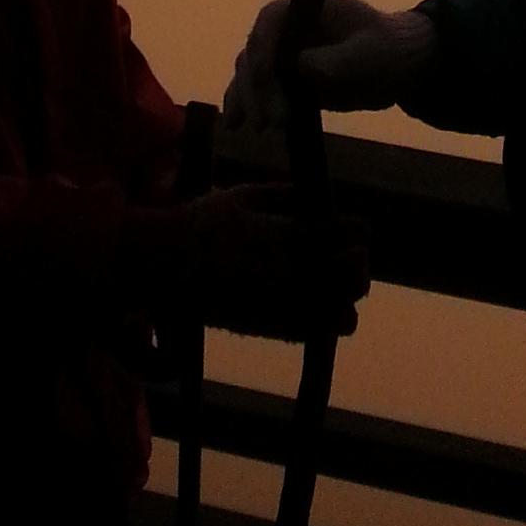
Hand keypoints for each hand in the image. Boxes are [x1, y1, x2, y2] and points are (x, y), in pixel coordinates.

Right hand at [142, 186, 368, 339]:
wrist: (168, 268)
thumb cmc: (202, 223)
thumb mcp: (241, 196)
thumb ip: (281, 195)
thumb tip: (310, 196)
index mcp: (291, 233)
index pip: (349, 233)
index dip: (356, 229)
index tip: (351, 228)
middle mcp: (297, 271)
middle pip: (355, 273)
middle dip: (357, 263)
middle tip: (346, 255)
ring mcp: (288, 305)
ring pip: (346, 311)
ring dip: (345, 296)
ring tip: (331, 285)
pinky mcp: (277, 330)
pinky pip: (321, 331)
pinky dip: (327, 319)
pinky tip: (315, 306)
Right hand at [225, 0, 437, 136]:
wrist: (396, 65)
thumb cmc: (384, 50)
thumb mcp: (367, 54)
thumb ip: (336, 59)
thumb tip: (301, 66)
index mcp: (304, 7)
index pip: (270, 23)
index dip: (264, 51)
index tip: (267, 82)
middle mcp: (285, 28)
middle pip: (255, 52)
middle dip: (257, 87)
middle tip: (271, 122)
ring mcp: (282, 54)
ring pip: (249, 73)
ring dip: (247, 100)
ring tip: (256, 129)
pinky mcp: (285, 80)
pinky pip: (257, 90)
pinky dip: (244, 104)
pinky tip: (235, 125)